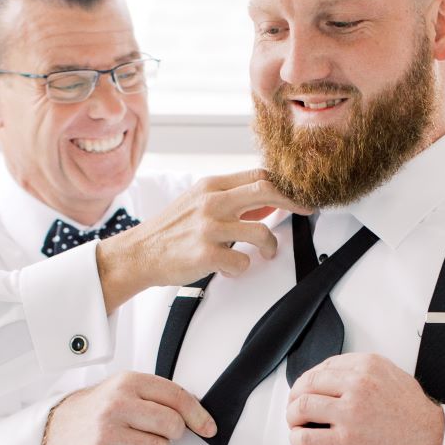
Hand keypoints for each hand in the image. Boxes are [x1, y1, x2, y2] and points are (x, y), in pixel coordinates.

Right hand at [42, 373, 215, 444]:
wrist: (63, 429)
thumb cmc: (105, 409)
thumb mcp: (130, 390)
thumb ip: (163, 398)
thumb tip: (204, 420)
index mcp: (128, 383)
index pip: (177, 397)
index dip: (198, 415)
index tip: (208, 427)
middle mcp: (115, 406)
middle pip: (172, 426)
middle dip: (172, 434)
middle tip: (157, 432)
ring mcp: (105, 434)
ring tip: (134, 443)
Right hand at [96, 172, 309, 311]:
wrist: (138, 253)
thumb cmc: (170, 231)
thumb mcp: (198, 203)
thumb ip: (230, 200)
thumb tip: (265, 203)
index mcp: (211, 186)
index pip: (258, 175)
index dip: (285, 184)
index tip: (301, 195)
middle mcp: (212, 202)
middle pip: (266, 190)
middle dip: (293, 202)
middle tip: (305, 212)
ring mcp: (209, 228)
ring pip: (261, 233)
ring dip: (270, 246)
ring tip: (266, 253)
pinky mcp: (206, 254)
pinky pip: (242, 262)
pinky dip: (242, 269)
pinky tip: (231, 269)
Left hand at [286, 353, 444, 444]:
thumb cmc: (417, 419)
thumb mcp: (394, 379)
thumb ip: (365, 375)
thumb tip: (336, 382)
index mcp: (368, 367)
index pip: (324, 366)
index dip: (310, 381)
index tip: (307, 390)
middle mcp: (358, 386)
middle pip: (307, 384)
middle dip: (295, 397)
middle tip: (295, 407)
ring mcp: (350, 414)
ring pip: (301, 407)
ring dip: (292, 417)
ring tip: (296, 424)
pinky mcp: (345, 442)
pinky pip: (306, 437)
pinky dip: (297, 438)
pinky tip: (301, 440)